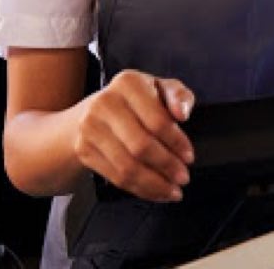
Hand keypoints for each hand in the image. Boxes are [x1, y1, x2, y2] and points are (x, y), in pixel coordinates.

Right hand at [72, 69, 195, 201]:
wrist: (93, 111)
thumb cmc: (136, 100)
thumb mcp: (160, 88)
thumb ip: (178, 95)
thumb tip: (183, 113)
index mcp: (128, 83)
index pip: (157, 120)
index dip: (176, 142)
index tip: (189, 157)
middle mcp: (105, 103)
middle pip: (141, 146)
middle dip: (167, 166)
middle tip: (183, 177)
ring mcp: (91, 127)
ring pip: (127, 166)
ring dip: (154, 183)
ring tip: (172, 190)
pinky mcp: (84, 150)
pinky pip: (115, 177)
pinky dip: (139, 189)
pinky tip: (155, 192)